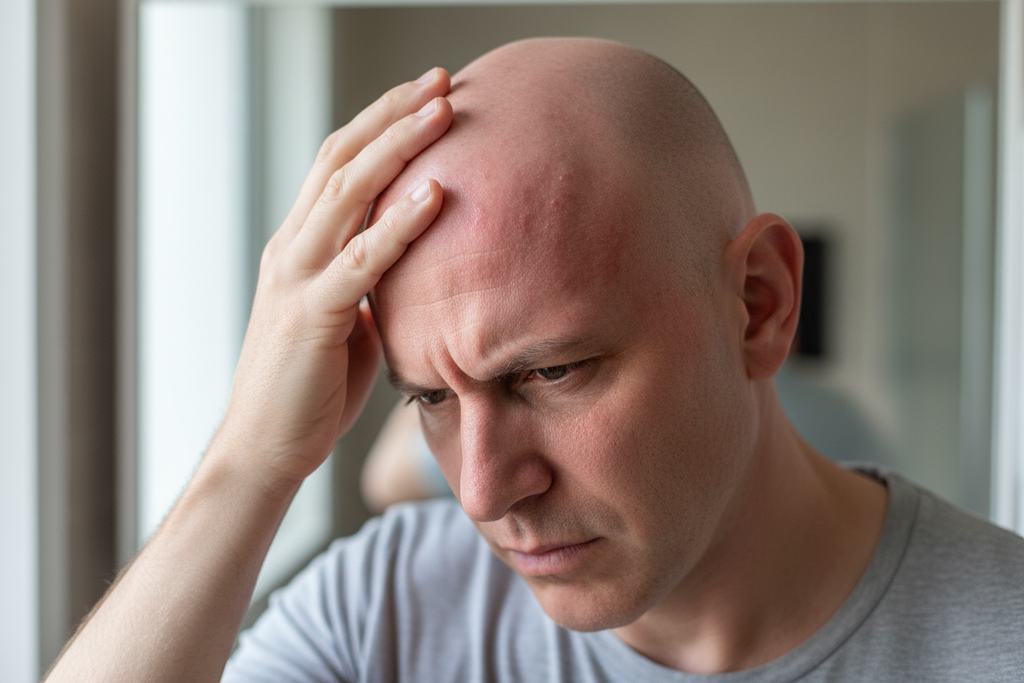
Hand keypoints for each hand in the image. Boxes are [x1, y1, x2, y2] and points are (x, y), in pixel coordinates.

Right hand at [218, 68, 452, 485]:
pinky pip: (361, 260)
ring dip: (398, 146)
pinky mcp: (311, 314)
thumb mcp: (347, 321)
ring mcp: (297, 277)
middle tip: (441, 80)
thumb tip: (410, 269)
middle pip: (342, 158)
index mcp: (301, 246)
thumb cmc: (310, 389)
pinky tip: (434, 193)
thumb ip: (369, 285)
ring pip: (347, 192)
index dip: (381, 125)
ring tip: (443, 110)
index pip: (339, 166)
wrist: (265, 448)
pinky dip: (399, 224)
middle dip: (392, 114)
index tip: (426, 96)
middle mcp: (293, 248)